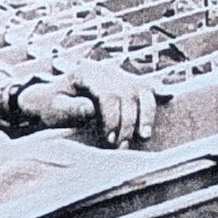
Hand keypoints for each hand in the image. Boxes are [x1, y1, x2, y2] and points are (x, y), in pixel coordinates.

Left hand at [18, 60, 156, 146]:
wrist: (48, 98)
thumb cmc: (50, 105)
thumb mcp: (53, 108)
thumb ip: (70, 108)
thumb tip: (90, 109)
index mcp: (87, 73)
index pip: (109, 93)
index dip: (113, 118)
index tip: (110, 139)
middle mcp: (106, 71)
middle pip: (128, 93)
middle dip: (128, 122)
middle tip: (121, 146)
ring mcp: (118, 75)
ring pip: (142, 89)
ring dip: (146, 114)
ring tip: (145, 136)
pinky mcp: (126, 83)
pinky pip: (146, 85)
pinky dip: (158, 91)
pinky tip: (169, 96)